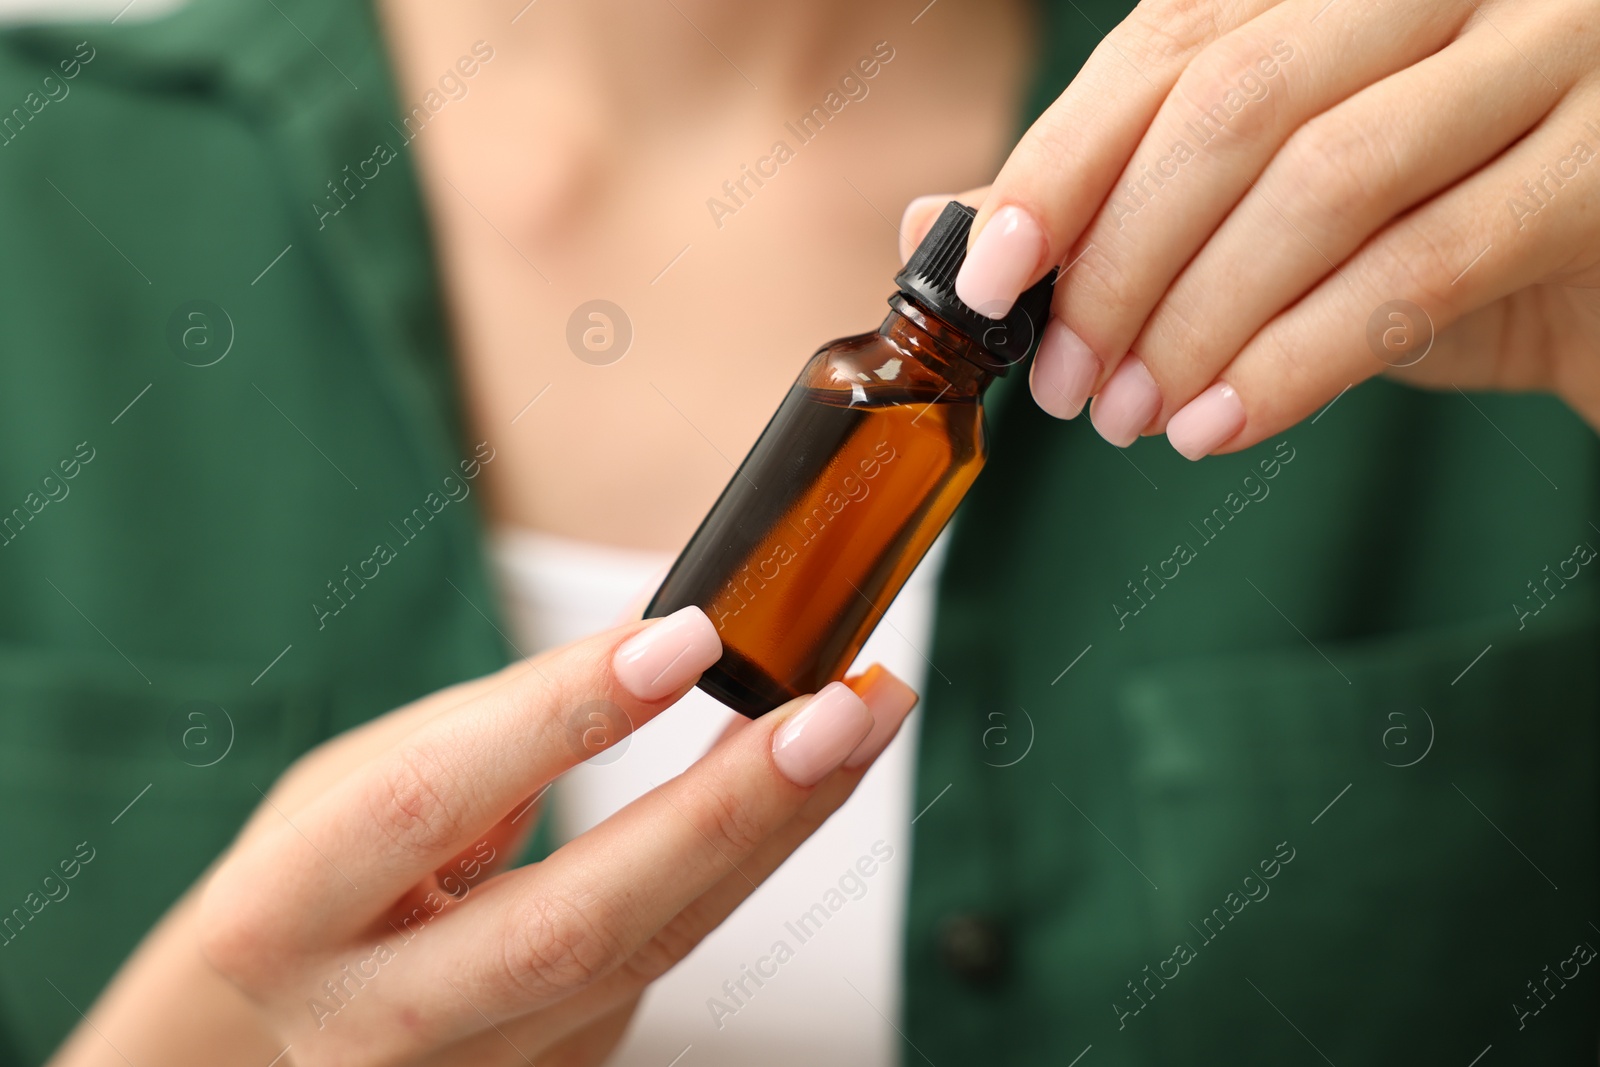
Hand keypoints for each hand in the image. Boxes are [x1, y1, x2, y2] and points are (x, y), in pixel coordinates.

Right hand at [50, 608, 915, 1066]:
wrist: (300, 1017)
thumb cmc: (324, 875)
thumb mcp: (357, 777)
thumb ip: (503, 720)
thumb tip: (669, 639)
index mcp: (280, 916)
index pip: (429, 805)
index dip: (562, 718)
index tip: (686, 639)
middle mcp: (372, 1025)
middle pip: (575, 926)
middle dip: (724, 811)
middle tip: (833, 710)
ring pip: (652, 950)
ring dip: (773, 827)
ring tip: (860, 721)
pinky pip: (667, 964)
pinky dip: (744, 864)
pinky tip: (802, 787)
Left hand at [903, 0, 1599, 454]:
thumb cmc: (1424, 230)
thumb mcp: (1261, 210)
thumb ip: (1114, 204)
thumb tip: (938, 225)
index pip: (1166, 46)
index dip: (1059, 165)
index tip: (988, 282)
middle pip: (1230, 103)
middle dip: (1121, 261)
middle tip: (1066, 383)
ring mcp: (1546, 50)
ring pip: (1321, 180)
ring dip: (1197, 322)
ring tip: (1132, 418)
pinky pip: (1421, 268)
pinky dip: (1297, 364)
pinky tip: (1219, 430)